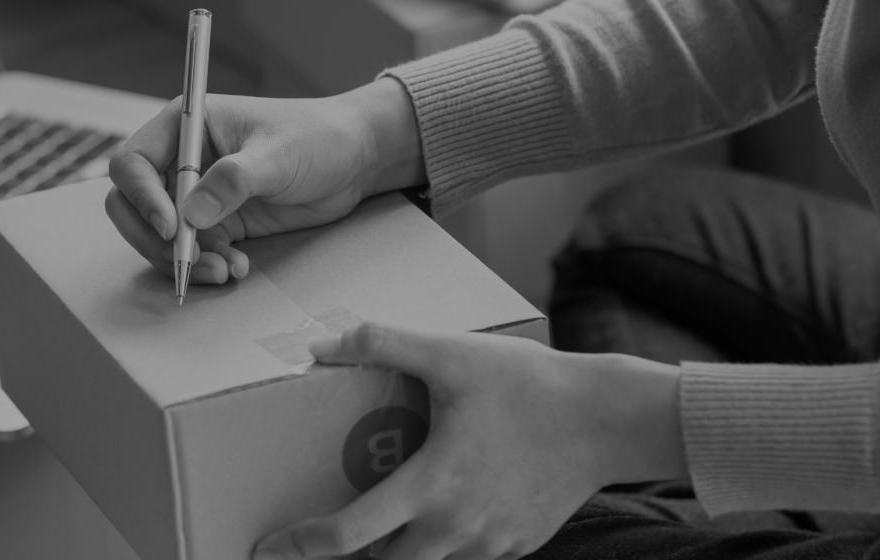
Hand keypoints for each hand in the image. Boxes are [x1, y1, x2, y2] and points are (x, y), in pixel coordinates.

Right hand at [105, 80, 424, 283]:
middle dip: (153, 239)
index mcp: (184, 126)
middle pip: (131, 205)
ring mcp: (196, 194)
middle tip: (187, 261)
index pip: (133, 163)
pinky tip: (238, 268)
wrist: (353, 159)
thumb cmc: (316, 137)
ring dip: (183, 260)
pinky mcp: (217, 223)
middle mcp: (181, 160)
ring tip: (224, 271)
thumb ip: (233, 181)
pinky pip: (192, 252)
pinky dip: (206, 266)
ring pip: (159, 237)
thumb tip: (191, 215)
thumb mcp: (277, 155)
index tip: (172, 227)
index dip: (142, 197)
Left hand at [254, 324, 686, 559]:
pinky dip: (442, 546)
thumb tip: (318, 343)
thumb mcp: (450, 354)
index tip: (269, 547)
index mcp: (430, 487)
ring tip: (378, 526)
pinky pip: (466, 559)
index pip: (348, 536)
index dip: (302, 546)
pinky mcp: (516, 546)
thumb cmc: (529, 384)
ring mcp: (489, 545)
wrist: (610, 419)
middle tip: (319, 540)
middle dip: (347, 558)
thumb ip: (380, 343)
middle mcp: (455, 529)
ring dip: (397, 552)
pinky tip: (438, 514)